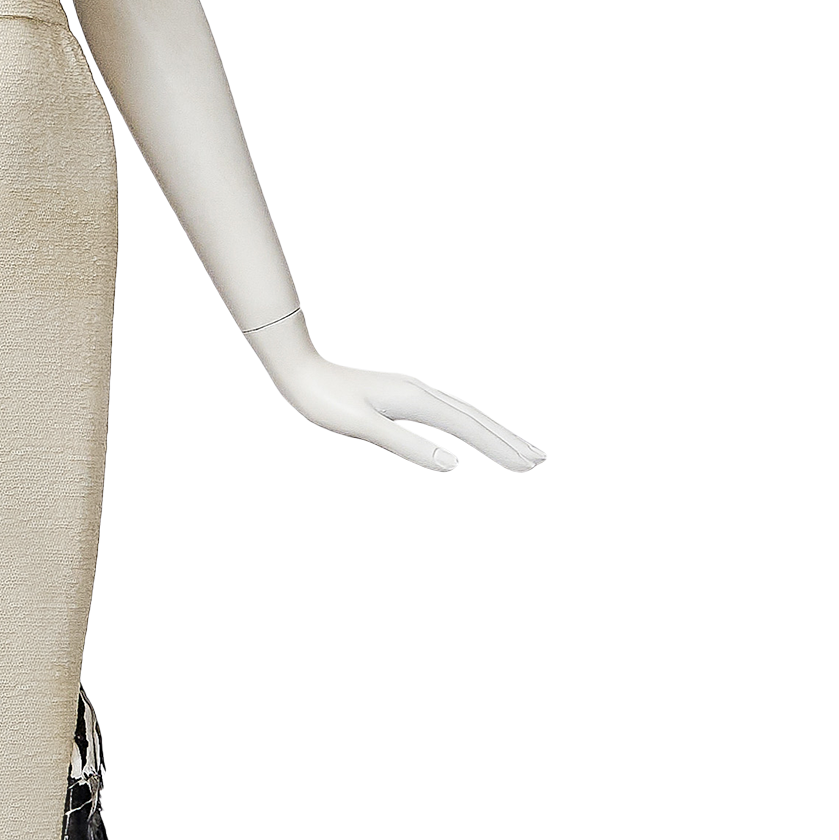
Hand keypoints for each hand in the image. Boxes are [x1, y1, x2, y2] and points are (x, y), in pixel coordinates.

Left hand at [252, 320, 544, 475]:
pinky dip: (464, 426)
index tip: (528, 466)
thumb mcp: (365, 427)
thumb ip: (408, 445)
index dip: (501, 448)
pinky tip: (463, 438)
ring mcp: (413, 391)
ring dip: (491, 432)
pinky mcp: (402, 395)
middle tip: (539, 459)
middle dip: (508, 439)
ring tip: (513, 449)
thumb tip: (454, 464)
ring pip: (463, 414)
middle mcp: (421, 392)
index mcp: (417, 401)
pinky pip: (445, 413)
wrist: (299, 372)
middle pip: (476, 418)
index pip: (470, 429)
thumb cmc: (326, 402)